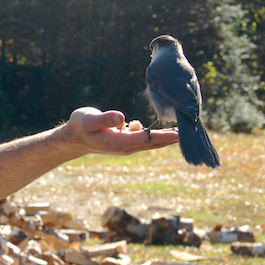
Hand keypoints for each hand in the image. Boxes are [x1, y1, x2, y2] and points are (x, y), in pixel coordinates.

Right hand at [61, 107, 178, 156]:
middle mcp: (126, 146)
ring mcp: (127, 145)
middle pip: (154, 143)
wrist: (74, 137)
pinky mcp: (126, 141)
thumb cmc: (80, 126)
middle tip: (190, 133)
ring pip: (151, 142)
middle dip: (171, 138)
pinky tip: (164, 129)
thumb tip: (123, 117)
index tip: (180, 134)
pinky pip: (145, 138)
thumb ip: (105, 118)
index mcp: (119, 141)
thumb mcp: (89, 119)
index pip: (146, 138)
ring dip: (166, 137)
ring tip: (182, 131)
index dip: (164, 136)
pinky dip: (155, 134)